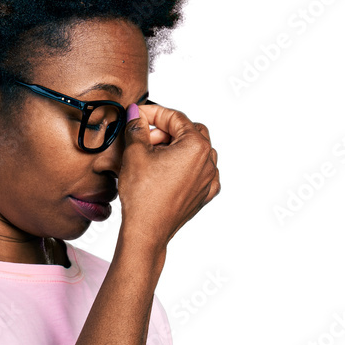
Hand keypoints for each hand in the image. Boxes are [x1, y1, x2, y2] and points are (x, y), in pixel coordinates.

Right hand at [117, 101, 219, 252]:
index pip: (176, 118)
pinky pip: (200, 172)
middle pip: (189, 132)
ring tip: (155, 156)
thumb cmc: (143, 196)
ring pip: (196, 151)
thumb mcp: (135, 153)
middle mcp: (208, 161)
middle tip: (145, 137)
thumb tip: (136, 114)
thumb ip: (137, 128)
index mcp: (196, 146)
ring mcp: (209, 179)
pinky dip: (186, 166)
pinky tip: (168, 171)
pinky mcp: (204, 194)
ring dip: (177, 147)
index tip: (139, 115)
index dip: (154, 113)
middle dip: (167, 130)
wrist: (147, 231)